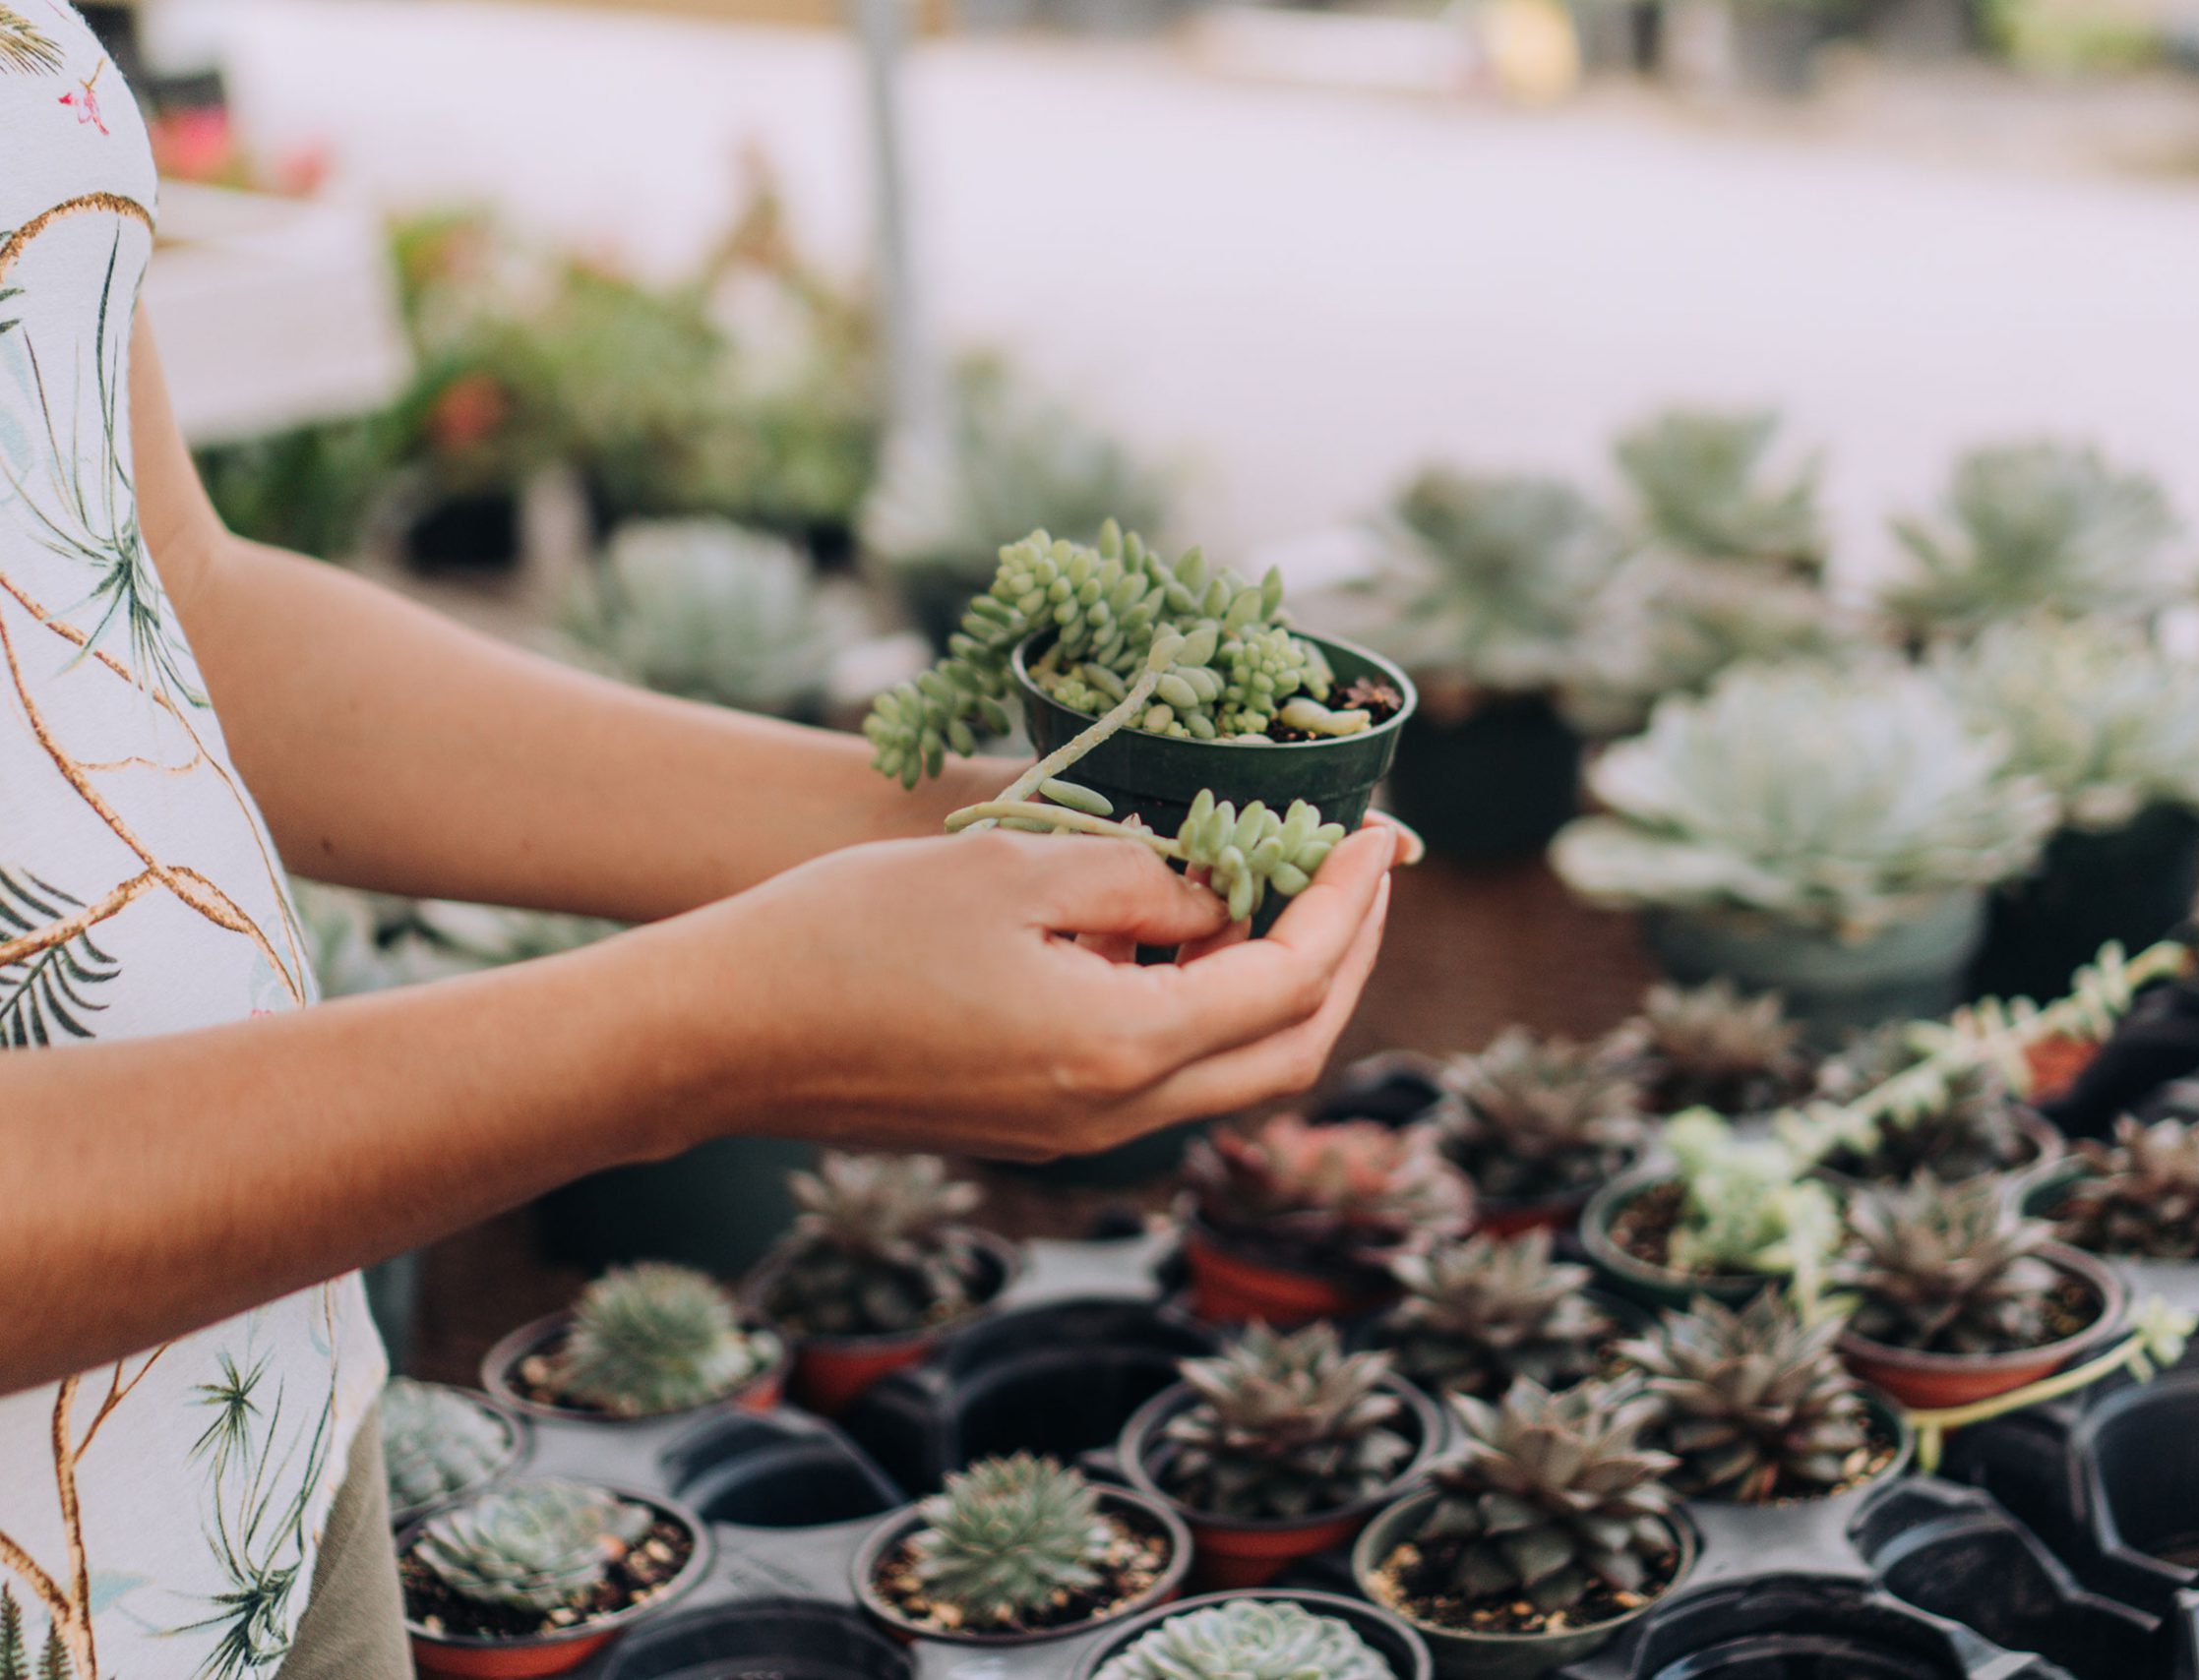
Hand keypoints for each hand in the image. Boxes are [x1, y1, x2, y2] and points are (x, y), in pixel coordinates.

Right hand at [638, 821, 1401, 1160]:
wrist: (722, 1034)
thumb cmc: (853, 932)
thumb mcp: (1018, 870)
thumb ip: (1146, 876)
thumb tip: (1227, 888)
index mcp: (1122, 1050)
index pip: (1292, 981)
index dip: (1350, 903)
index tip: (1378, 831)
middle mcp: (1115, 1117)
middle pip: (1289, 1051)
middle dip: (1344, 955)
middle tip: (1358, 867)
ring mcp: (1074, 1134)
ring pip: (1229, 1070)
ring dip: (1275, 981)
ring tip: (1276, 880)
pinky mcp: (1035, 1126)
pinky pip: (1160, 1073)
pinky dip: (1202, 1004)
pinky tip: (1183, 929)